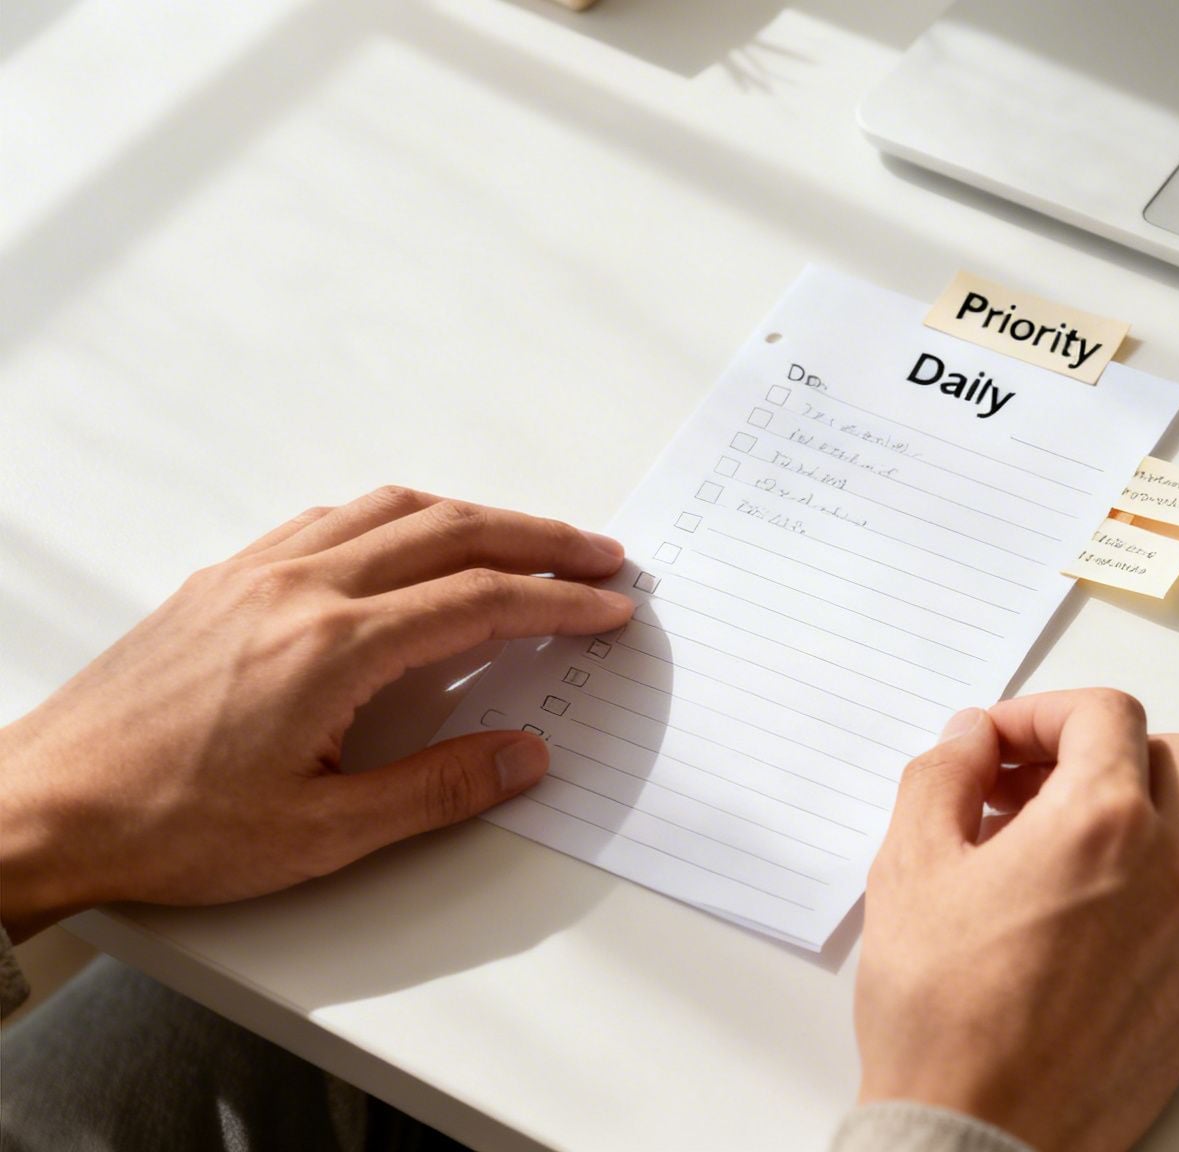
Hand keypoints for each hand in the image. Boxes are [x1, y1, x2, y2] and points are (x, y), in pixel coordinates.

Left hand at [0, 487, 634, 940]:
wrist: (42, 805)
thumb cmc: (165, 825)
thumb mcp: (319, 834)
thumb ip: (436, 790)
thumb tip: (523, 758)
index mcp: (332, 647)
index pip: (479, 603)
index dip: (558, 604)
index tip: (608, 610)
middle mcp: (298, 588)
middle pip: (449, 532)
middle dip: (538, 539)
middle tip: (598, 556)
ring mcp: (255, 574)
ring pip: (389, 509)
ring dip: (472, 516)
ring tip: (524, 539)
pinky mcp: (221, 580)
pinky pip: (329, 519)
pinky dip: (396, 517)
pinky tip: (410, 542)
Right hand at [855, 689, 1178, 1151]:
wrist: (980, 1135)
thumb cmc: (944, 1016)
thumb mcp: (909, 868)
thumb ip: (944, 776)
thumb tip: (972, 739)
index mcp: (1102, 820)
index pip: (1104, 714)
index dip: (1042, 714)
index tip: (1001, 746)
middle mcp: (1175, 865)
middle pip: (1174, 753)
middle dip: (1102, 752)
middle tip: (1033, 789)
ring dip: (1158, 808)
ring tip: (1082, 841)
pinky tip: (1117, 904)